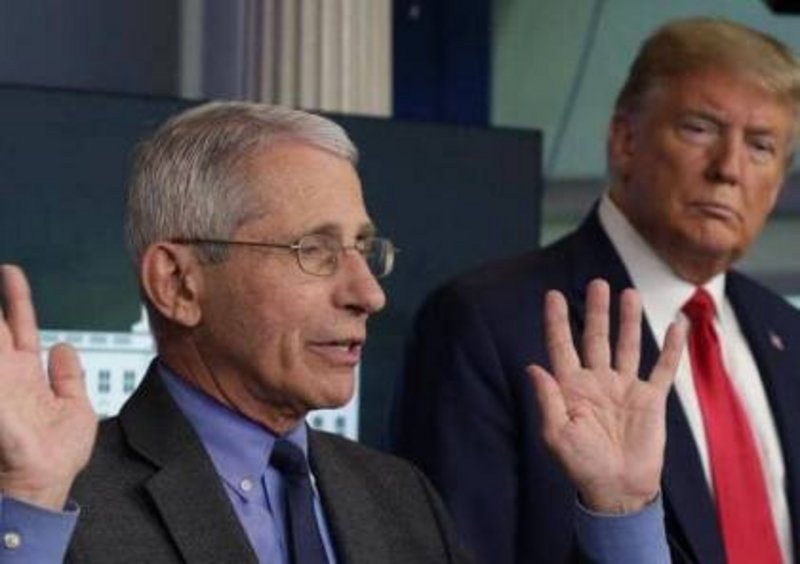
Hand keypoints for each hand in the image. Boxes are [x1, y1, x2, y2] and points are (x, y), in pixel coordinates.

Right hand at [0, 264, 96, 509]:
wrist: (45, 485)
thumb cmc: (56, 455)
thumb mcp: (74, 406)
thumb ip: (68, 375)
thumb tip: (66, 347)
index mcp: (26, 374)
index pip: (18, 325)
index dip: (16, 299)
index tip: (10, 271)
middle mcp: (6, 374)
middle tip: (3, 268)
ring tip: (2, 280)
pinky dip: (1, 349)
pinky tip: (4, 345)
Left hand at [529, 279, 684, 513]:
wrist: (617, 490)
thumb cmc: (581, 465)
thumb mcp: (556, 435)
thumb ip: (548, 399)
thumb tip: (532, 366)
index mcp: (570, 387)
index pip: (561, 346)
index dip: (556, 321)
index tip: (552, 295)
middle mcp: (597, 381)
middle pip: (595, 337)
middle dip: (596, 311)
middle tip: (598, 283)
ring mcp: (624, 388)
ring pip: (627, 345)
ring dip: (628, 320)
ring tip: (628, 293)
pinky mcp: (650, 400)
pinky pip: (662, 368)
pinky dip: (670, 348)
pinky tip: (676, 326)